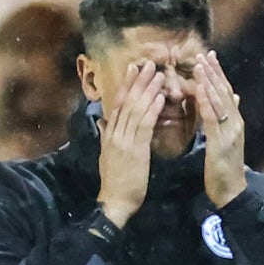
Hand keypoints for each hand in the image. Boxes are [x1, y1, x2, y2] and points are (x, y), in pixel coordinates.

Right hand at [96, 62, 164, 227]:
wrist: (115, 201)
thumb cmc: (115, 181)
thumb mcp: (107, 155)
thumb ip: (106, 137)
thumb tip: (103, 121)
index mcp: (109, 134)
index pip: (118, 104)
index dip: (127, 85)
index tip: (133, 69)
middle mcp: (115, 134)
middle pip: (127, 102)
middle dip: (139, 82)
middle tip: (149, 64)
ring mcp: (124, 141)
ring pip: (136, 111)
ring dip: (148, 91)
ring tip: (159, 75)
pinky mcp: (136, 151)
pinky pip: (144, 126)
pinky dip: (152, 110)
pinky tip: (160, 98)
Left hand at [194, 51, 246, 207]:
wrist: (231, 192)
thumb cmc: (225, 168)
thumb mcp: (227, 139)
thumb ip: (229, 117)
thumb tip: (234, 97)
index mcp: (235, 122)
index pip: (226, 92)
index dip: (218, 73)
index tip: (209, 56)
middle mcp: (235, 123)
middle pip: (223, 92)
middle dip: (213, 72)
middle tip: (203, 53)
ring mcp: (230, 132)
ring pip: (219, 102)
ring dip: (208, 82)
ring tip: (199, 65)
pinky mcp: (221, 143)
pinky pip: (212, 119)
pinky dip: (205, 102)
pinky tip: (199, 90)